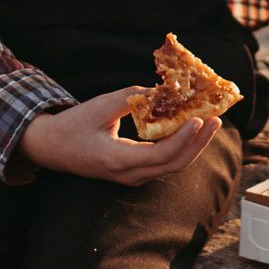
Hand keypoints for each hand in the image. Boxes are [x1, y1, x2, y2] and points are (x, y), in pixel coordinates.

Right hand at [16, 87, 221, 183]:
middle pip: (174, 165)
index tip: (199, 119)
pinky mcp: (135, 172)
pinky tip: (191, 128)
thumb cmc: (72, 126)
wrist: (51, 149)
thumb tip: (162, 91)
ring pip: (172, 166)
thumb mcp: (99, 107)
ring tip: (210, 122)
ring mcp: (132, 177)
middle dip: (199, 142)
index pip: (160, 156)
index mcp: (117, 160)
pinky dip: (181, 146)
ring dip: (193, 145)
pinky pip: (164, 162)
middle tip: (216, 119)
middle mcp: (128, 175)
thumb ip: (130, 98)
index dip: (183, 139)